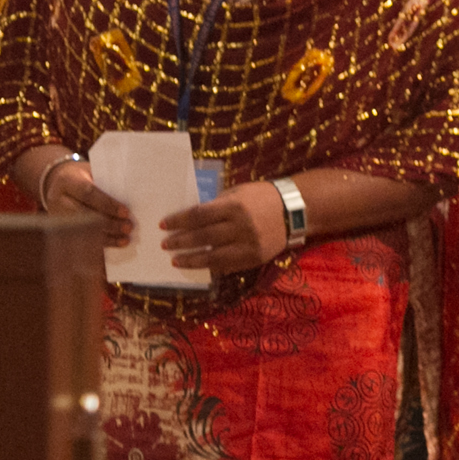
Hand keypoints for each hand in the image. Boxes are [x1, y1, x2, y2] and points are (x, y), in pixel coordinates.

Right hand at [41, 161, 131, 247]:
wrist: (60, 182)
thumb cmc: (85, 177)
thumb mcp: (92, 173)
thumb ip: (106, 185)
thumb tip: (131, 199)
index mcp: (66, 181)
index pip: (87, 193)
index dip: (107, 204)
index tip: (126, 212)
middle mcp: (58, 200)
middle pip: (85, 214)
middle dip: (108, 222)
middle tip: (128, 227)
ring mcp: (57, 216)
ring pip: (84, 229)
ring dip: (108, 235)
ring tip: (126, 237)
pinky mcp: (62, 229)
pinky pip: (84, 238)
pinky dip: (104, 241)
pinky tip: (119, 242)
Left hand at [160, 181, 286, 273]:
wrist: (295, 210)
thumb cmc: (263, 197)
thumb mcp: (239, 192)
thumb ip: (217, 204)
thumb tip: (192, 217)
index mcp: (234, 206)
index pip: (198, 215)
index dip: (179, 221)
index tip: (164, 225)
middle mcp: (240, 226)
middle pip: (203, 236)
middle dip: (181, 241)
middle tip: (165, 245)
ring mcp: (248, 244)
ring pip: (214, 256)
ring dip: (192, 259)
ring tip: (176, 261)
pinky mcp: (255, 258)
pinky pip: (229, 266)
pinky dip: (212, 267)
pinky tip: (200, 267)